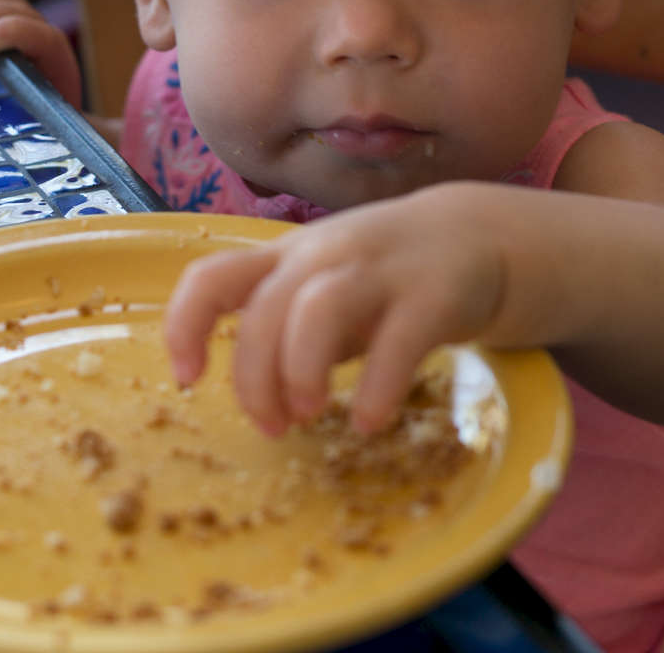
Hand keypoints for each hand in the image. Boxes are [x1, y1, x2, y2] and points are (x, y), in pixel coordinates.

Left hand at [163, 186, 506, 436]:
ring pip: (318, 309)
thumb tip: (259, 395)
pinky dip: (376, 389)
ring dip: (301, 371)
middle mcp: (324, 255)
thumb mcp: (323, 290)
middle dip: (255, 379)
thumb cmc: (383, 277)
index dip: (185, 326)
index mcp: (286, 257)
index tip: (187, 379)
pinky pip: (397, 342)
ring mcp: (379, 270)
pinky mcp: (432, 295)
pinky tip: (371, 420)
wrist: (478, 237)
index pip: (211, 276)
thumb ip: (288, 331)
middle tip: (274, 426)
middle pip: (264, 309)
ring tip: (311, 416)